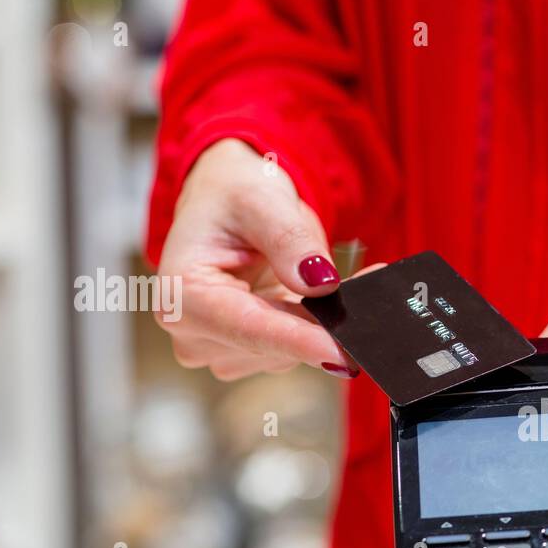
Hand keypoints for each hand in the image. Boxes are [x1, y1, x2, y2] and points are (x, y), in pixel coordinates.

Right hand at [155, 138, 355, 379]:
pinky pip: (298, 348)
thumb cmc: (231, 195)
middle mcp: (193, 333)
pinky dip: (320, 325)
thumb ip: (289, 241)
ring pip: (291, 352)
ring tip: (333, 276)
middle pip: (273, 346)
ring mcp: (221, 348)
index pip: (247, 328)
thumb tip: (320, 283)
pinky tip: (329, 297)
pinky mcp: (250, 352)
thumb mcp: (261, 199)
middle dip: (322, 323)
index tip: (340, 352)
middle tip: (369, 285)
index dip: (298, 342)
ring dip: (322, 322)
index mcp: (179, 295)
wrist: (228, 204)